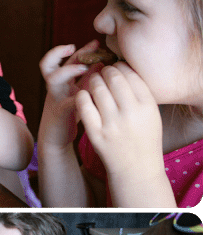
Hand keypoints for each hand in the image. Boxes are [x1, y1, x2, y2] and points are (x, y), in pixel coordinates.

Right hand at [39, 41, 102, 149]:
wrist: (56, 138)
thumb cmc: (70, 114)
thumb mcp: (80, 92)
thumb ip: (88, 78)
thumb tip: (103, 61)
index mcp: (61, 81)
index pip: (67, 59)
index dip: (81, 49)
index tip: (96, 42)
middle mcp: (55, 87)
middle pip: (49, 63)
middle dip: (59, 52)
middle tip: (74, 46)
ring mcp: (55, 99)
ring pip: (53, 78)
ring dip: (68, 70)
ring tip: (84, 68)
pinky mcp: (59, 113)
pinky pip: (65, 103)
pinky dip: (78, 98)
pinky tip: (91, 95)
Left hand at [75, 63, 163, 189]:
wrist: (136, 168)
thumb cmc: (144, 138)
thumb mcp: (151, 114)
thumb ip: (141, 92)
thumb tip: (124, 67)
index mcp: (147, 105)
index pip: (131, 75)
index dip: (121, 66)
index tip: (117, 67)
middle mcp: (130, 113)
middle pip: (113, 79)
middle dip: (106, 71)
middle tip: (103, 71)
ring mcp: (112, 124)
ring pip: (97, 89)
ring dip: (94, 80)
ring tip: (94, 81)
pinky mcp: (96, 134)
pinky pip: (84, 106)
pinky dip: (82, 96)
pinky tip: (84, 95)